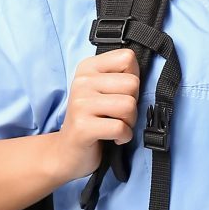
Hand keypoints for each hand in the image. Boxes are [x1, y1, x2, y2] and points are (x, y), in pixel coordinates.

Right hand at [51, 48, 139, 181]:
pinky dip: (124, 136)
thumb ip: (121, 76)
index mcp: (88, 67)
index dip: (132, 78)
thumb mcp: (104, 90)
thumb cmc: (93, 118)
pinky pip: (121, 127)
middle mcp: (82, 82)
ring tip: (116, 125)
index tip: (119, 93)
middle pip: (132, 83)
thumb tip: (141, 71)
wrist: (67, 151)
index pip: (127, 58)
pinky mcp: (83, 127)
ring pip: (129, 105)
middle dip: (133, 103)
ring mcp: (80, 104)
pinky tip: (114, 138)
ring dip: (129, 121)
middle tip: (118, 114)